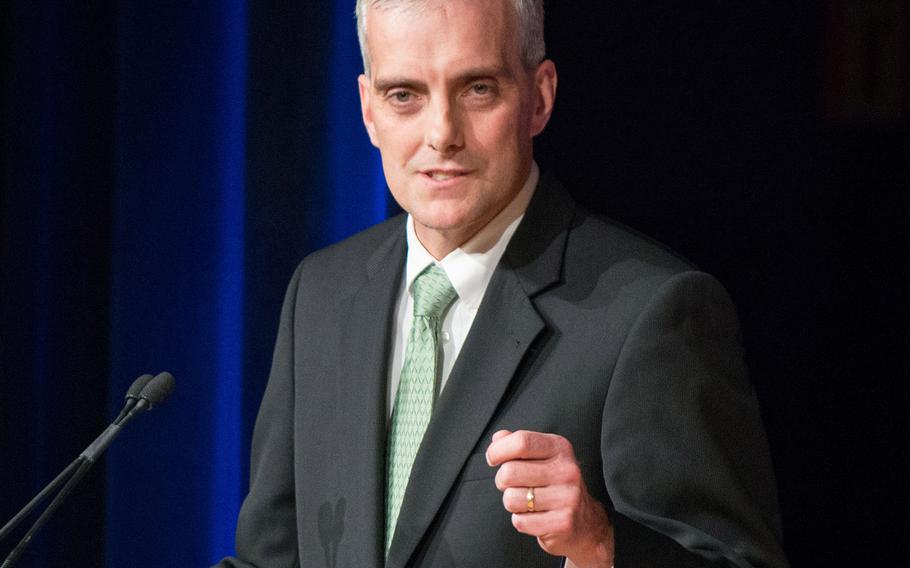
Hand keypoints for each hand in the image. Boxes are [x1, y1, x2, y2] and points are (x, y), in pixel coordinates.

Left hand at [486, 430, 613, 567]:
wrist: (585, 521)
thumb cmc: (554, 484)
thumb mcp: (542, 456)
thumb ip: (518, 444)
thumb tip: (497, 439)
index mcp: (560, 448)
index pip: (521, 441)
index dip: (497, 450)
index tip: (492, 459)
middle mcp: (567, 470)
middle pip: (509, 472)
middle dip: (502, 481)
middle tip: (512, 485)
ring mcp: (567, 498)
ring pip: (511, 499)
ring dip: (511, 502)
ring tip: (526, 501)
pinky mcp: (563, 523)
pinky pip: (520, 521)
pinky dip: (521, 520)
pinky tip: (536, 516)